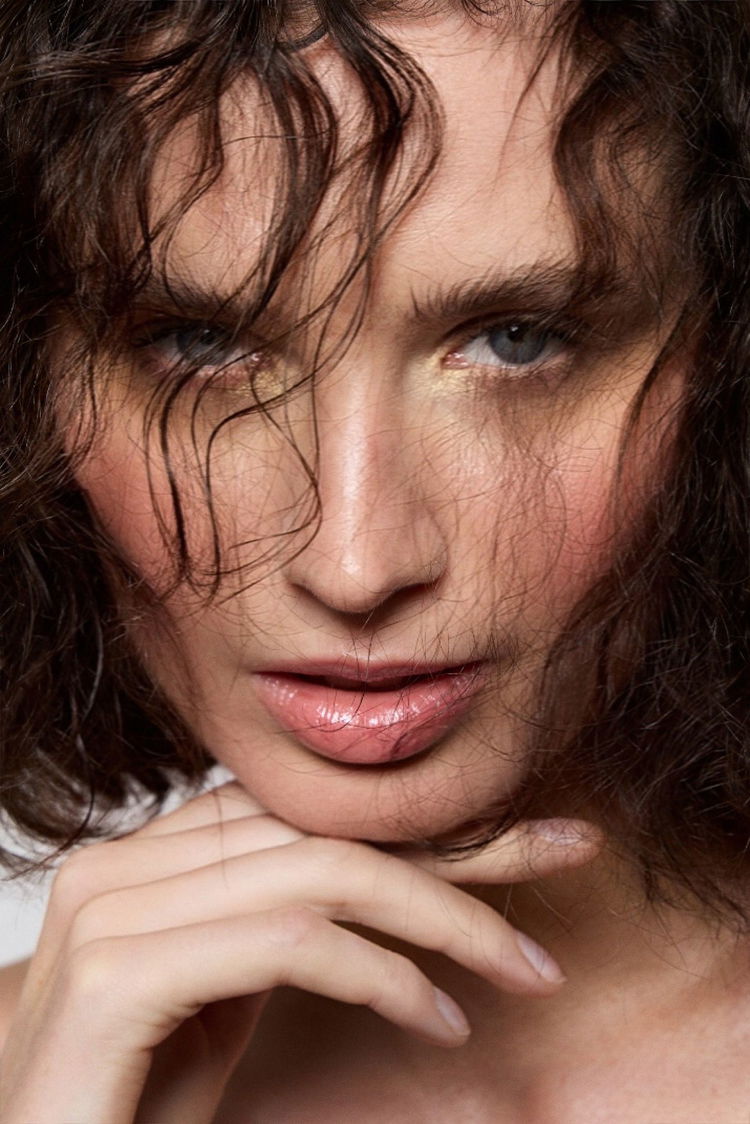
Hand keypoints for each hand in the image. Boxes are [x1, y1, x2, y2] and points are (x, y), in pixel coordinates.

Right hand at [0, 783, 598, 1123]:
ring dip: (448, 918)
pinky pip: (294, 943)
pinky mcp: (117, 976)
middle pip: (325, 826)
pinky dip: (387, 976)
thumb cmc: (126, 1100)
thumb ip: (271, 921)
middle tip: (565, 850)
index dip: (420, 818)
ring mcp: (111, 912)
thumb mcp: (218, 993)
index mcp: (144, 854)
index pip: (307, 807)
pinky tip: (442, 1019)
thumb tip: (378, 882)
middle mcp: (118, 862)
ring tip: (525, 968)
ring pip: (325, 873)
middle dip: (461, 843)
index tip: (519, 833)